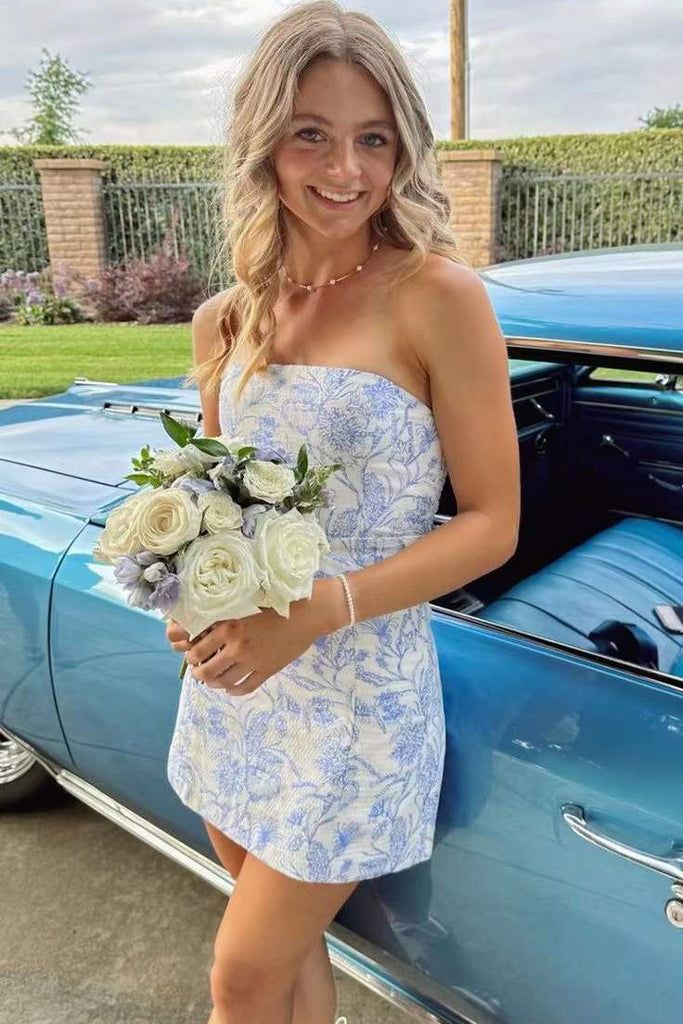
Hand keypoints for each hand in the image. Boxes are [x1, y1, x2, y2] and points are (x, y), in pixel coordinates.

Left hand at [165, 578, 349, 695]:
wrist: (309, 613)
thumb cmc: (278, 601)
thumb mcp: (246, 603)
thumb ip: (226, 614)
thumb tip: (205, 622)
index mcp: (229, 627)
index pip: (197, 649)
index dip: (191, 656)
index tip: (192, 655)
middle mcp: (237, 647)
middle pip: (207, 671)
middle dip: (199, 673)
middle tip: (199, 671)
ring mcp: (253, 661)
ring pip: (224, 682)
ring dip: (214, 684)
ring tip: (212, 681)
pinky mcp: (268, 671)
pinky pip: (245, 687)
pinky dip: (234, 691)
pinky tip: (231, 689)